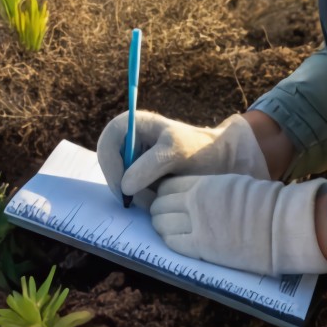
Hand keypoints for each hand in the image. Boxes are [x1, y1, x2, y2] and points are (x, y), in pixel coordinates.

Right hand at [96, 110, 271, 204]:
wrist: (219, 161)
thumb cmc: (200, 149)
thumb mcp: (176, 152)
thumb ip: (150, 166)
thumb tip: (125, 186)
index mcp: (133, 123)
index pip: (107, 144)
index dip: (111, 168)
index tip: (125, 190)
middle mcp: (128, 140)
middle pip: (109, 166)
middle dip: (123, 186)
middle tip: (141, 202)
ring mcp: (132, 158)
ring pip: (119, 182)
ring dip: (134, 195)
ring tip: (159, 198)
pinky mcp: (139, 176)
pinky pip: (130, 191)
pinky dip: (141, 199)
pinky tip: (160, 198)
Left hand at [150, 172, 326, 276]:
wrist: (278, 224)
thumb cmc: (262, 202)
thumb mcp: (231, 184)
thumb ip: (208, 188)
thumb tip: (192, 195)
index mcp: (203, 184)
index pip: (167, 186)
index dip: (162, 193)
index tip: (164, 198)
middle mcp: (194, 202)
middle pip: (160, 205)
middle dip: (158, 210)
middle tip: (163, 215)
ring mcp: (196, 226)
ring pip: (162, 224)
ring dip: (161, 226)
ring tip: (168, 229)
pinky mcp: (201, 248)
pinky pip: (173, 243)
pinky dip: (169, 241)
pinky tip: (174, 240)